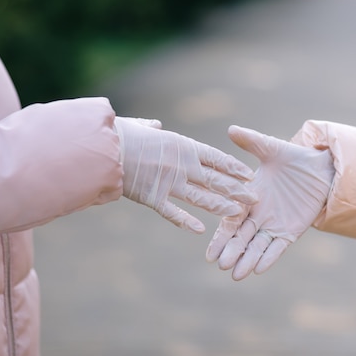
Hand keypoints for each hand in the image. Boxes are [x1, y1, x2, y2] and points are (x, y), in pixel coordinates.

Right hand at [113, 117, 257, 233]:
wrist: (101, 147)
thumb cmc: (118, 133)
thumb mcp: (139, 126)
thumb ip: (150, 127)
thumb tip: (154, 125)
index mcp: (181, 145)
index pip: (216, 158)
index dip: (234, 167)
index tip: (249, 174)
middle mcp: (181, 165)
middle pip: (215, 180)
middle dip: (237, 190)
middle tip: (255, 199)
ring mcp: (168, 183)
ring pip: (201, 198)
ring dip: (221, 207)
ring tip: (238, 214)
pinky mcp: (152, 198)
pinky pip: (173, 213)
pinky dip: (186, 222)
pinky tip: (200, 230)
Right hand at [206, 125, 334, 279]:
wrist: (321, 170)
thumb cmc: (294, 159)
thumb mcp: (272, 149)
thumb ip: (252, 142)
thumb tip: (232, 128)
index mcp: (248, 198)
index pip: (230, 220)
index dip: (220, 236)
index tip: (208, 252)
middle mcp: (257, 215)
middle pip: (241, 237)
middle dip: (231, 251)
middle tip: (220, 265)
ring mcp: (274, 225)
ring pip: (257, 246)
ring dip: (247, 259)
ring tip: (237, 274)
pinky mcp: (290, 231)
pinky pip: (278, 247)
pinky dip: (269, 257)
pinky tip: (259, 269)